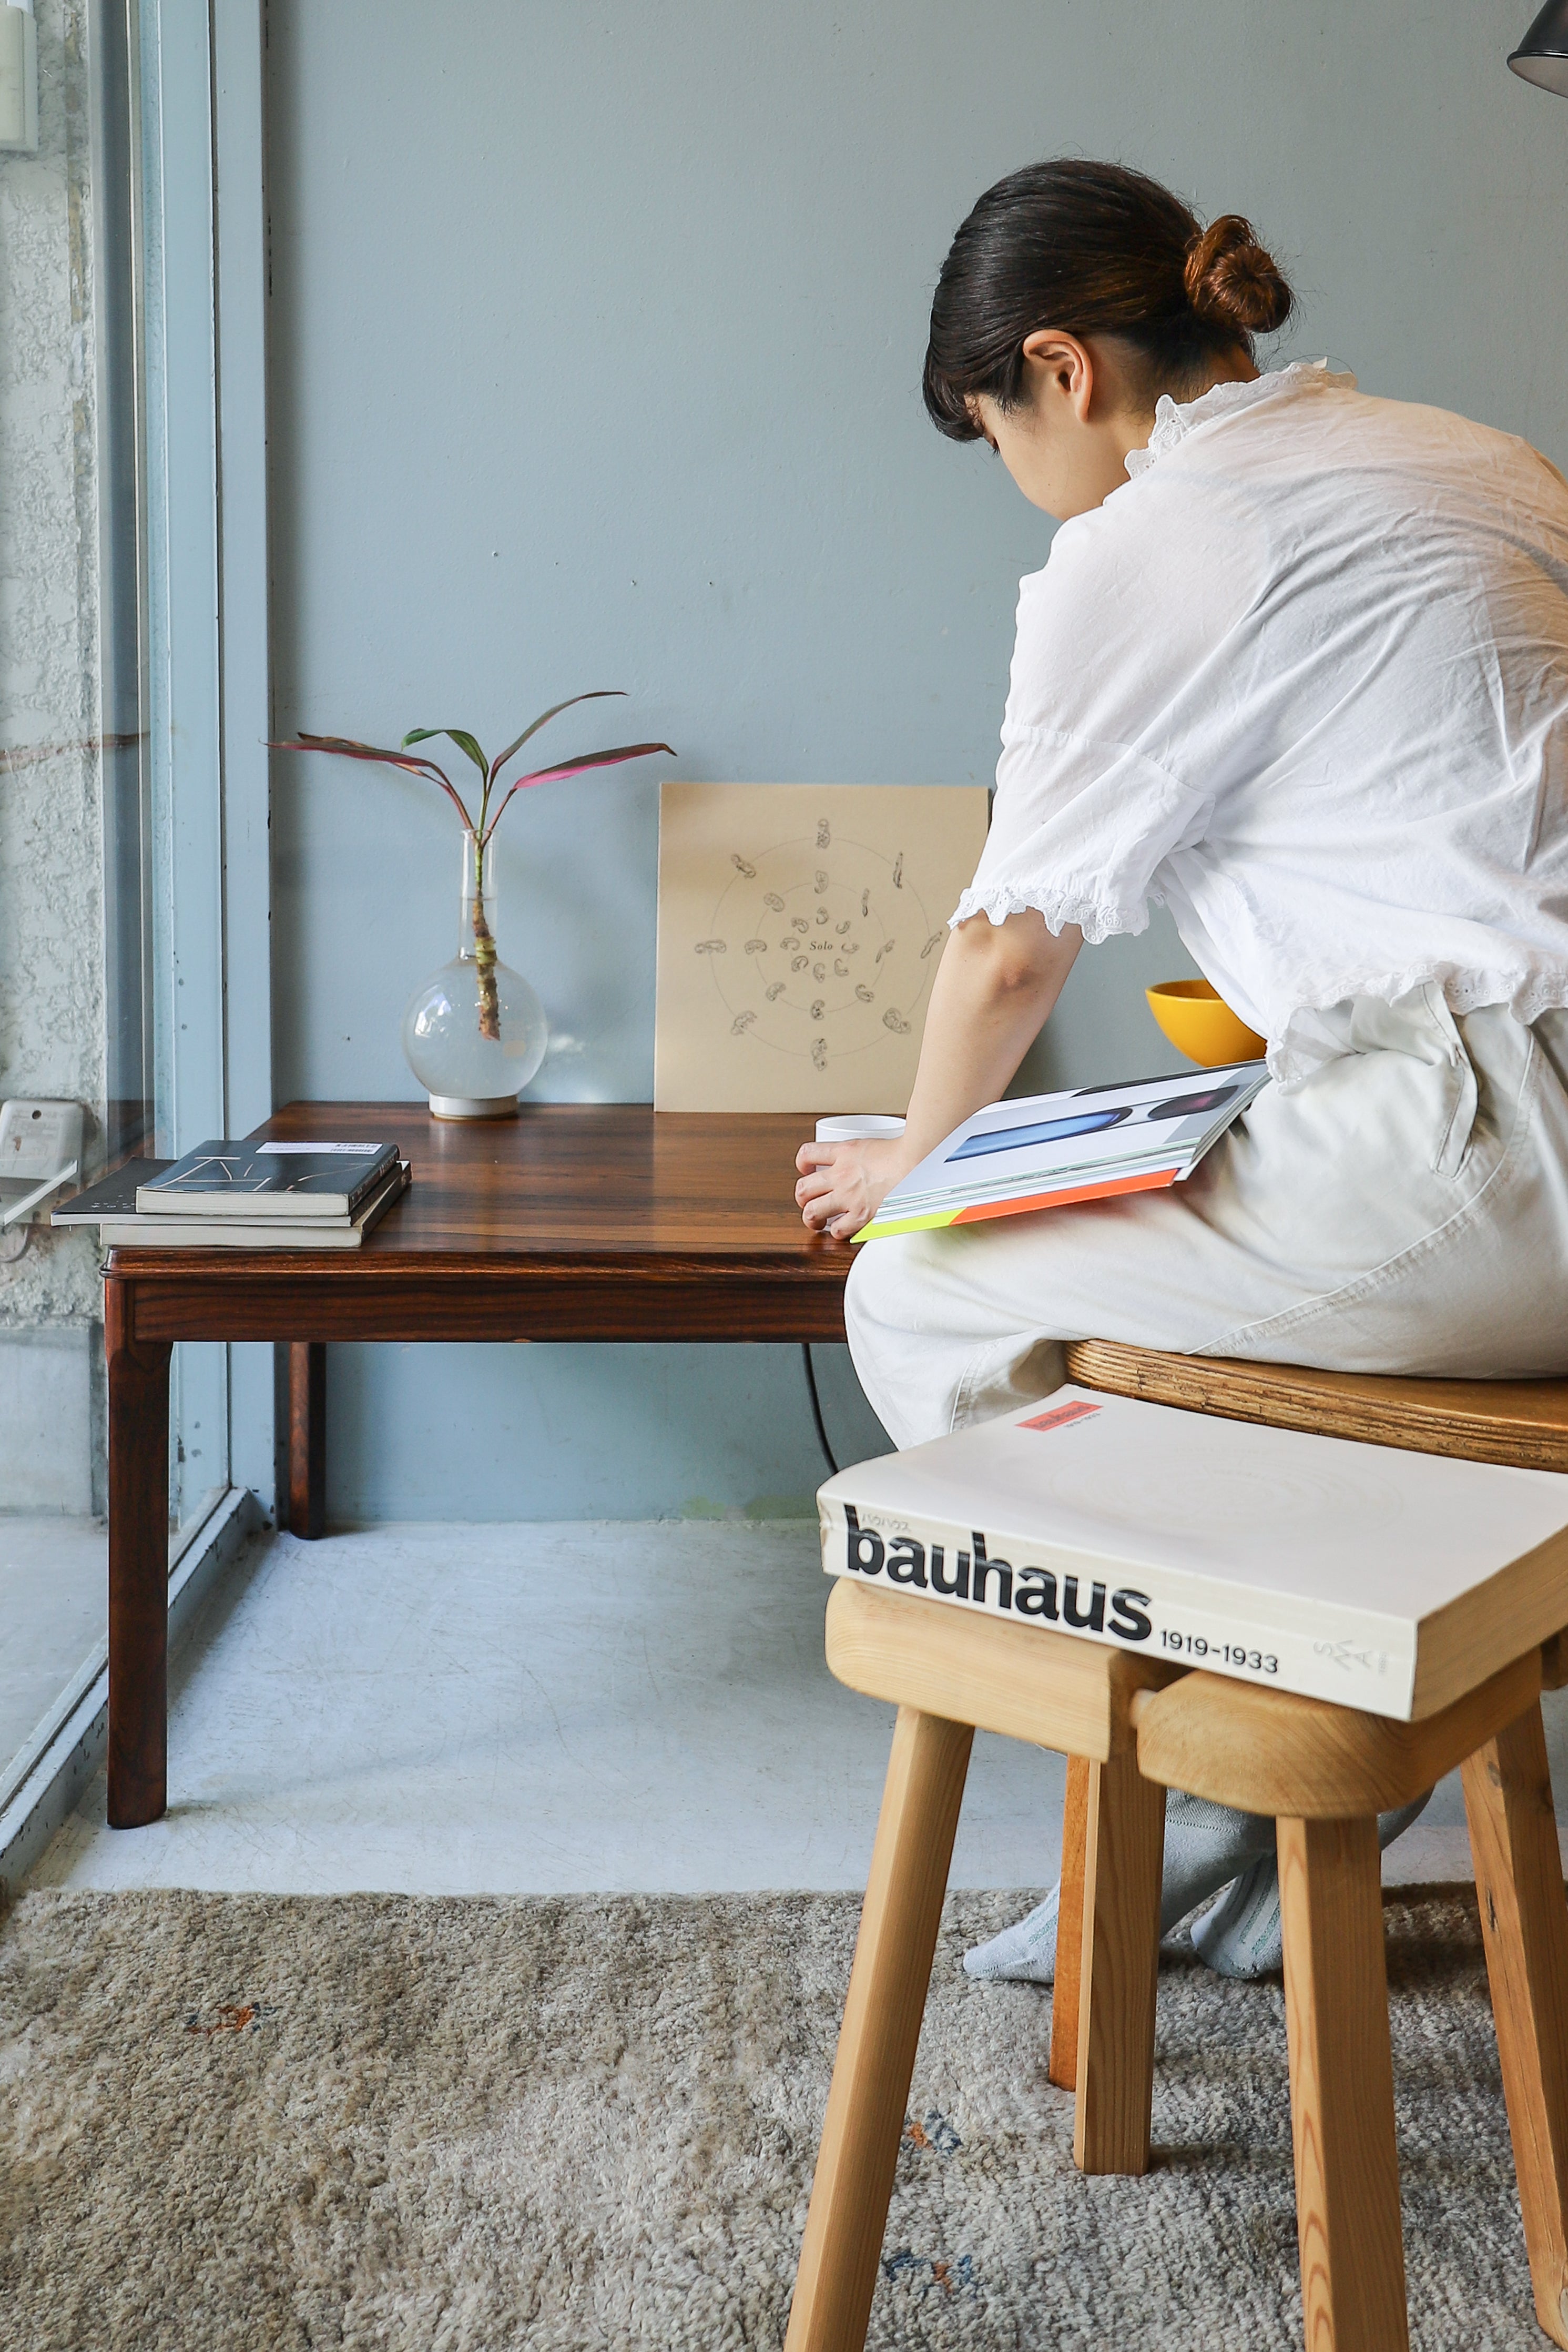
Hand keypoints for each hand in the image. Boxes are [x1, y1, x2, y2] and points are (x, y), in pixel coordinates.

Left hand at [794, 1137, 909, 1240]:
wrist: (919, 1160)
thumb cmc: (904, 1151)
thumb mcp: (872, 1144)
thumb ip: (859, 1153)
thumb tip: (862, 1158)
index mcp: (844, 1152)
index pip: (807, 1154)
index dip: (802, 1164)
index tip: (806, 1170)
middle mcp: (841, 1175)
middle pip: (802, 1188)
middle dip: (802, 1198)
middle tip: (809, 1202)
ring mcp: (849, 1196)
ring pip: (811, 1211)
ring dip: (811, 1219)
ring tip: (817, 1221)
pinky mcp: (861, 1214)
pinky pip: (838, 1230)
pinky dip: (838, 1232)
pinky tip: (843, 1229)